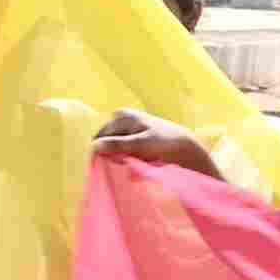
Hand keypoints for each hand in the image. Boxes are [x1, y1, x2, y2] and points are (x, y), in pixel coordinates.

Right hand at [85, 111, 219, 177]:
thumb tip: (93, 146)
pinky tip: (137, 159)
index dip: (102, 153)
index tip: (112, 164)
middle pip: (106, 142)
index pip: (100, 138)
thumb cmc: (164, 143)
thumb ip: (117, 145)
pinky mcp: (133, 134)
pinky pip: (122, 148)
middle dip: (112, 154)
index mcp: (121, 115)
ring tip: (133, 161)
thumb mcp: (140, 144)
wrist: (185, 145)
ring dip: (120, 156)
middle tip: (125, 164)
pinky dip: (126, 156)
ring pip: (114, 147)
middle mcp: (121, 117)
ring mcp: (128, 125)